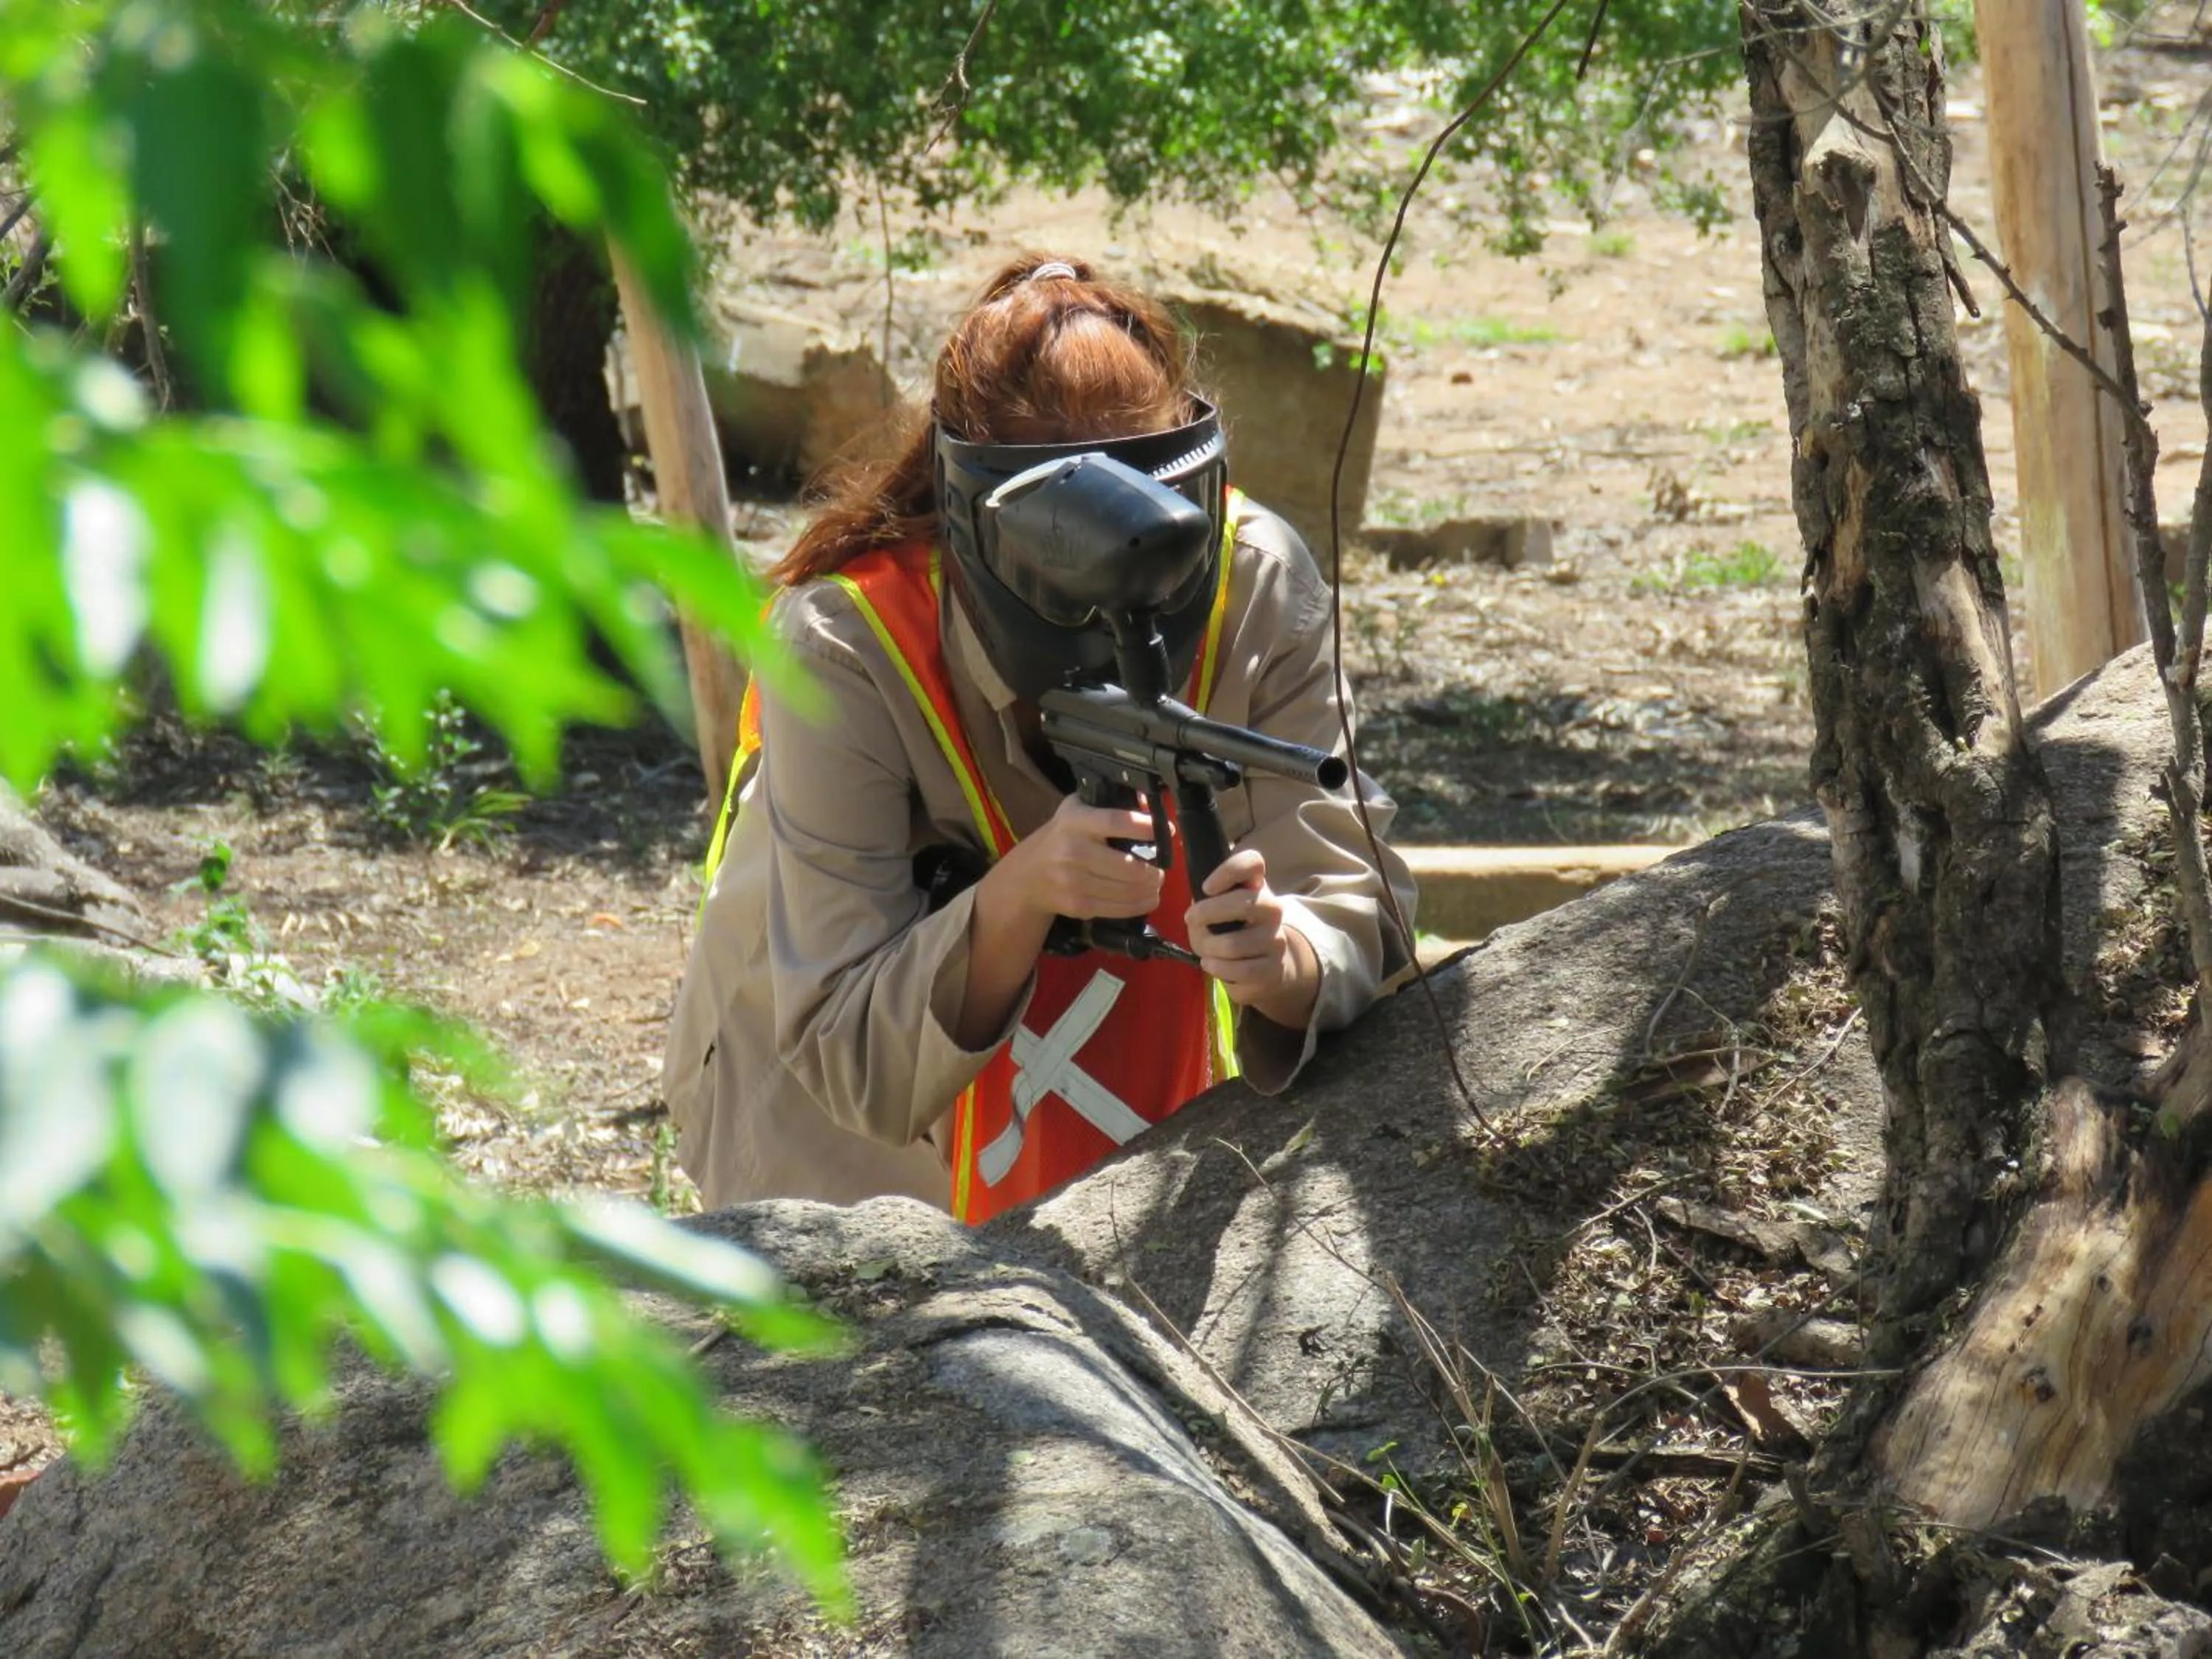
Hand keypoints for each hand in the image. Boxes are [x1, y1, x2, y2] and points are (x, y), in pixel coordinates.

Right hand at [995, 792, 1165, 922]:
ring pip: (1129, 891)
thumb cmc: (1062, 836)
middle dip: (1154, 870)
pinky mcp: (1078, 906)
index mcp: (1077, 822)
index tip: (1166, 831)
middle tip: (1161, 868)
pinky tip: (1146, 897)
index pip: (1116, 822)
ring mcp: (1075, 882)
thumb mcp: (1078, 810)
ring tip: (1155, 883)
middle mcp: (1074, 851)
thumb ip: (1110, 804)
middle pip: (1129, 867)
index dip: (1146, 827)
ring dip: (1151, 889)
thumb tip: (1148, 802)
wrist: (1028, 875)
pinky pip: (1119, 909)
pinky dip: (1140, 904)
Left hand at [1185, 848, 1320, 1027]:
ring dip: (1207, 948)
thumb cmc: (1231, 929)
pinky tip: (1211, 964)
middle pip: (1243, 903)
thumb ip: (1206, 903)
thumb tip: (1195, 915)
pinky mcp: (1274, 969)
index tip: (1206, 887)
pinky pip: (1238, 970)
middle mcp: (1273, 909)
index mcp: (1256, 885)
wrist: (1263, 965)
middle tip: (1190, 919)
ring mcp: (1276, 940)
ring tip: (1204, 948)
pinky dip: (1216, 968)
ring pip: (1233, 944)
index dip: (1229, 870)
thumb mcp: (1219, 909)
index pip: (1253, 863)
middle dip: (1207, 913)